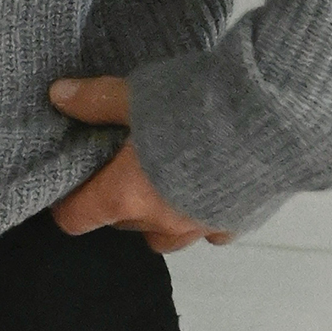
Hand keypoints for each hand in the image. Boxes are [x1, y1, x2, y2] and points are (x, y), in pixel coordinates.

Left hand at [48, 75, 231, 252]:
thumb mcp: (135, 94)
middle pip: (122, 224)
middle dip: (116, 201)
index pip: (76, 219)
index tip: (70, 185)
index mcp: (124, 195)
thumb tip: (59, 95)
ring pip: (166, 236)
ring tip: (164, 180)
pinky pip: (213, 231)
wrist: (272, 119)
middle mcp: (160, 221)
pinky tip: (210, 185)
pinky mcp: (240, 223)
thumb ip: (95, 100)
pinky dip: (205, 214)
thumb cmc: (194, 107)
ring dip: (158, 215)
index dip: (67, 204)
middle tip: (121, 167)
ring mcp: (201, 227)